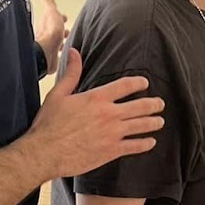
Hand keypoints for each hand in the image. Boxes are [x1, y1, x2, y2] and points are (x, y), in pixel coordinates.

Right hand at [25, 53, 163, 178]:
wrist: (45, 152)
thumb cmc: (48, 124)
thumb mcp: (58, 94)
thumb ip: (71, 74)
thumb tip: (74, 52)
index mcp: (97, 97)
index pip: (125, 85)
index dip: (139, 83)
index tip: (145, 83)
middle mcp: (109, 114)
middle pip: (140, 106)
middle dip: (153, 104)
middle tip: (160, 104)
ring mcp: (113, 133)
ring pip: (142, 125)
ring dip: (154, 122)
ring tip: (160, 121)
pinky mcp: (112, 151)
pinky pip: (135, 146)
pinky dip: (146, 144)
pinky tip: (151, 142)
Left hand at [31, 0, 67, 74]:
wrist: (48, 54)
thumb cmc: (50, 34)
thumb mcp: (51, 11)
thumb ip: (47, 1)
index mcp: (45, 24)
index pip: (51, 19)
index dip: (58, 17)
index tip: (63, 17)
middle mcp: (45, 36)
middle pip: (54, 31)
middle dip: (60, 29)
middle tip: (65, 29)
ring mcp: (49, 48)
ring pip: (56, 43)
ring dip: (61, 41)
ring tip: (66, 41)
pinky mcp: (52, 58)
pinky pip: (58, 54)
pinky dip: (62, 52)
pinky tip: (66, 54)